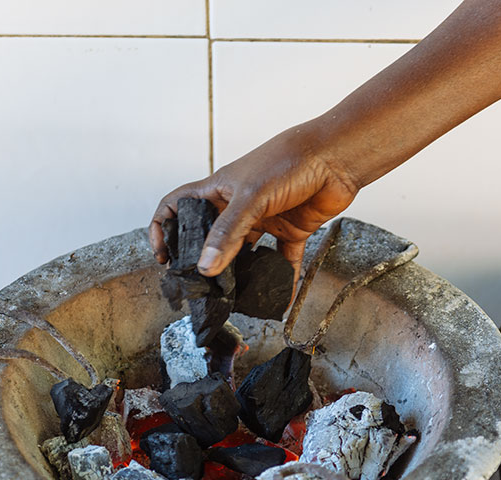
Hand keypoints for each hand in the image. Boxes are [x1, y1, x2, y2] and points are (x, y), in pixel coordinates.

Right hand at [148, 124, 360, 279]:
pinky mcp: (290, 230)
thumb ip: (228, 233)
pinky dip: (281, 280)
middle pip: (212, 236)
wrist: (336, 157)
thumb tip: (206, 267)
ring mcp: (264, 219)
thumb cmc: (290, 161)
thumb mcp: (251, 197)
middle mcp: (239, 205)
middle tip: (200, 286)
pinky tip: (280, 300)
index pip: (180, 206)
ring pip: (245, 252)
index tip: (164, 256)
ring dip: (241, 274)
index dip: (165, 228)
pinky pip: (282, 261)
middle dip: (204, 260)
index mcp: (220, 189)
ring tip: (235, 298)